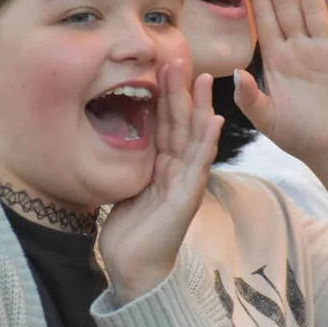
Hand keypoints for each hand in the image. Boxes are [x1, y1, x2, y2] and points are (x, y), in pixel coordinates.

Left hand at [98, 60, 223, 303]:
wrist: (133, 268)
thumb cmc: (130, 231)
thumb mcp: (125, 184)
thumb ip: (130, 160)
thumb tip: (114, 131)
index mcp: (161, 164)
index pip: (165, 122)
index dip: (164, 94)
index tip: (161, 64)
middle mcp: (177, 169)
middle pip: (181, 123)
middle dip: (181, 91)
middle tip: (180, 58)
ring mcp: (185, 182)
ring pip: (194, 137)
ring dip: (200, 107)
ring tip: (204, 80)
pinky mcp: (187, 198)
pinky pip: (198, 166)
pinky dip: (206, 142)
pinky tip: (213, 121)